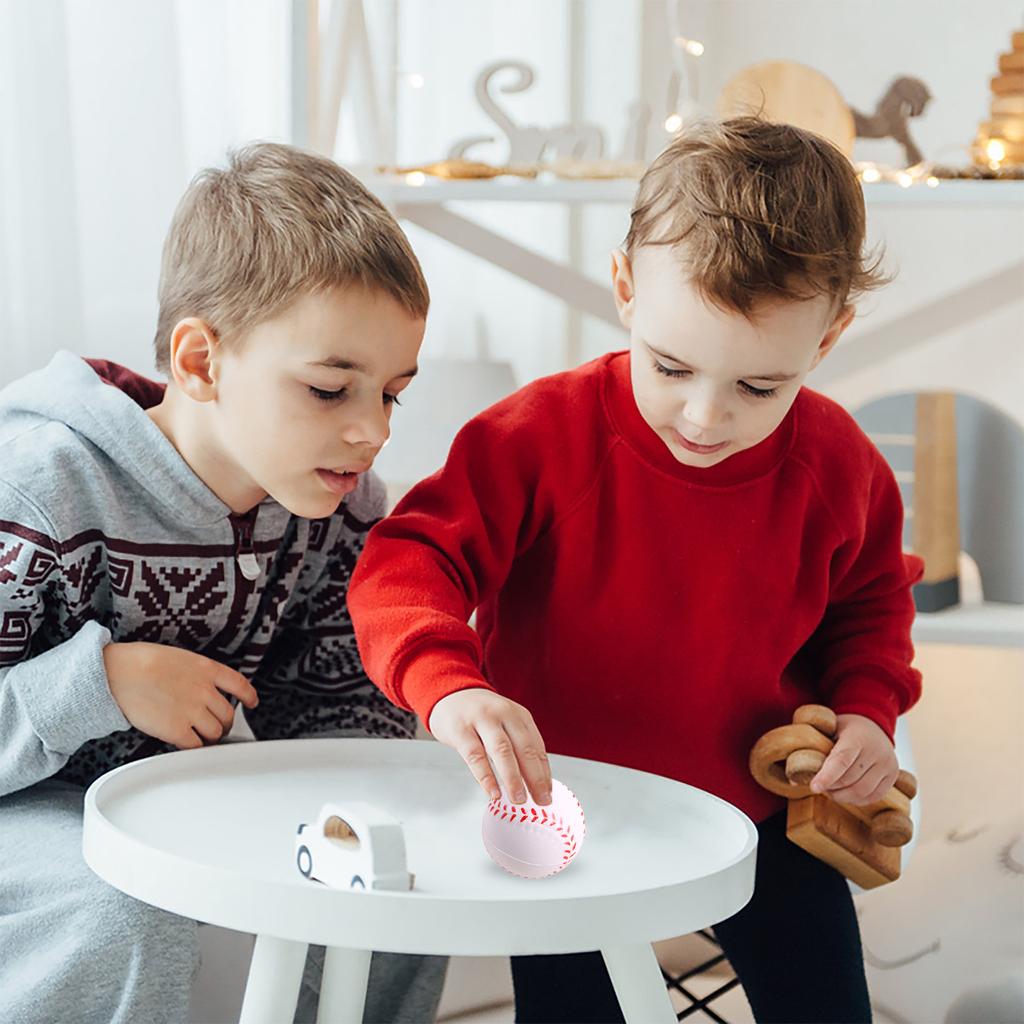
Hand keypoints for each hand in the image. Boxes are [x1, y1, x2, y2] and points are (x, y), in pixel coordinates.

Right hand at [104, 642, 258, 749]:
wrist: (119, 672)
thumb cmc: (141, 661)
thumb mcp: (180, 658)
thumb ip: (197, 673)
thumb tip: (203, 687)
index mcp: (207, 669)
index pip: (239, 685)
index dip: (248, 696)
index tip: (251, 702)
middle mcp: (205, 691)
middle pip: (228, 714)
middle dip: (225, 722)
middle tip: (217, 726)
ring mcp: (193, 711)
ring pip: (215, 732)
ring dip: (211, 736)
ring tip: (202, 737)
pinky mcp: (177, 730)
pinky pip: (196, 745)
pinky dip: (194, 747)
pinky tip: (188, 743)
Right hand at [427, 688, 552, 805]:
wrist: (450, 694)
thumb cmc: (481, 715)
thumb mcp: (505, 723)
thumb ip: (518, 746)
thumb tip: (534, 782)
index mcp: (519, 715)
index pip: (537, 747)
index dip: (544, 773)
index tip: (548, 794)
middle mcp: (503, 715)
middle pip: (524, 748)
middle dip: (535, 778)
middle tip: (541, 801)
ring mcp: (482, 720)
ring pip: (502, 751)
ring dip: (513, 778)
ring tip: (519, 799)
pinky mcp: (460, 729)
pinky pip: (475, 755)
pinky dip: (486, 776)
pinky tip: (492, 792)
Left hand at [809, 713, 898, 805]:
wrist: (873, 723)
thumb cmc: (843, 728)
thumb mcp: (827, 729)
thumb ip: (812, 749)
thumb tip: (793, 779)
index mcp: (857, 737)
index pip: (841, 761)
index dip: (826, 777)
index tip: (814, 787)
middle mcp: (876, 751)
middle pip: (849, 779)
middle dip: (830, 786)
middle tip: (819, 786)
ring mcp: (887, 764)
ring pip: (861, 791)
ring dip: (842, 795)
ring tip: (830, 790)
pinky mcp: (893, 776)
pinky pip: (873, 796)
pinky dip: (856, 800)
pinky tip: (845, 793)